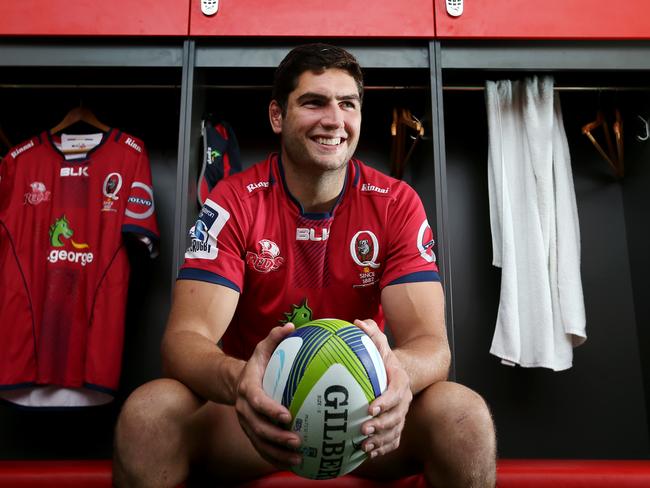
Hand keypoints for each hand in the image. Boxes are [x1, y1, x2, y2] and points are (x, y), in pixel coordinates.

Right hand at [235, 322, 302, 467]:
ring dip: (278, 452)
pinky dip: (275, 458)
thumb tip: (290, 326)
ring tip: (299, 458)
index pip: (257, 401)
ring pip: (260, 442)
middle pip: (258, 427)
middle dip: (276, 437)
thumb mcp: (262, 348)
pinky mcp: (250, 433)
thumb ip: (275, 337)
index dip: (270, 410)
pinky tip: (295, 464)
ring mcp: (246, 423)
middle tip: (297, 441)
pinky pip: (262, 449)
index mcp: (248, 388)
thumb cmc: (257, 365)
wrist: (233, 382)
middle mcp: (244, 409)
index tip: (287, 416)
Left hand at [354, 318, 412, 458]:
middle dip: (381, 424)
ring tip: (364, 444)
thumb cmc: (385, 359)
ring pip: (396, 430)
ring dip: (381, 439)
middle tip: (363, 428)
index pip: (396, 392)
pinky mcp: (397, 425)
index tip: (370, 407)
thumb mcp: (380, 344)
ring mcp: (402, 413)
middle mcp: (404, 399)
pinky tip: (368, 453)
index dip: (385, 401)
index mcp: (400, 380)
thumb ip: (372, 333)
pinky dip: (383, 447)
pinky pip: (393, 440)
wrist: (402, 373)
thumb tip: (358, 322)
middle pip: (397, 416)